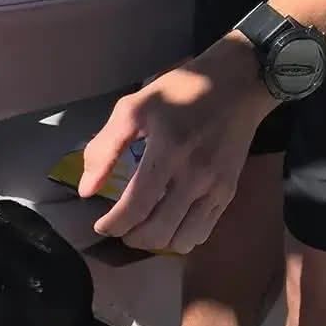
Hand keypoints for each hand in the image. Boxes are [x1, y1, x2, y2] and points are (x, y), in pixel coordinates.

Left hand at [79, 34, 276, 253]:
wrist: (238, 82)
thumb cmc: (180, 91)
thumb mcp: (134, 107)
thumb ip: (105, 148)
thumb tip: (86, 191)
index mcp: (167, 152)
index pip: (135, 208)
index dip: (113, 226)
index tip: (101, 225)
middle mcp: (194, 176)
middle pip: (157, 232)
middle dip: (131, 238)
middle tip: (121, 228)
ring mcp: (215, 188)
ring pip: (181, 240)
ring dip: (156, 243)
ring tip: (144, 229)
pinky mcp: (228, 192)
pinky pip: (202, 232)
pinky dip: (180, 238)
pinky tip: (169, 224)